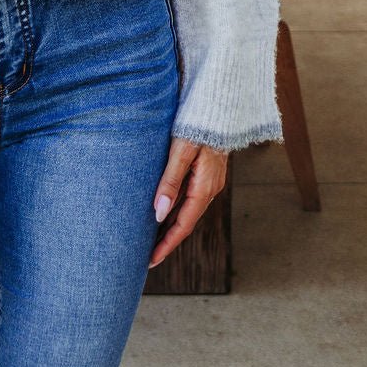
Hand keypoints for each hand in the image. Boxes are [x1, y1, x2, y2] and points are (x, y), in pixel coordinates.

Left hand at [148, 137, 228, 268]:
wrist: (219, 107)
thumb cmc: (198, 125)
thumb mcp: (181, 152)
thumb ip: (170, 181)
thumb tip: (159, 213)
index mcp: (204, 188)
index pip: (183, 225)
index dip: (167, 244)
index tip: (150, 260)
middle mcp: (209, 189)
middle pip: (186, 221)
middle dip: (167, 240)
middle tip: (147, 256)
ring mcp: (210, 181)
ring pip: (188, 210)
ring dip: (171, 226)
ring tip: (152, 238)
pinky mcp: (207, 173)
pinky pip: (190, 198)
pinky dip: (177, 209)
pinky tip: (165, 211)